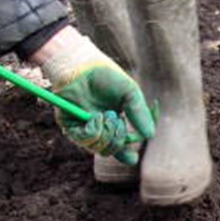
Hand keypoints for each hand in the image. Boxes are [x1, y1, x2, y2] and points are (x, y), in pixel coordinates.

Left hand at [30, 26, 153, 162]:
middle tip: (120, 122)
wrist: (82, 65)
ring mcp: (82, 128)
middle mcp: (97, 129)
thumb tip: (150, 136)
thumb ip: (140, 114)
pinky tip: (96, 116)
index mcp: (113, 125)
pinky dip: (95, 130)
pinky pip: (85, 139)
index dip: (127, 155)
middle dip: (119, 140)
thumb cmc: (106, 76)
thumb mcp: (130, 94)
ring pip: (98, 148)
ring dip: (108, 134)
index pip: (120, 148)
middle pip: (110, 151)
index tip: (133, 155)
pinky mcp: (69, 126)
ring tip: (108, 115)